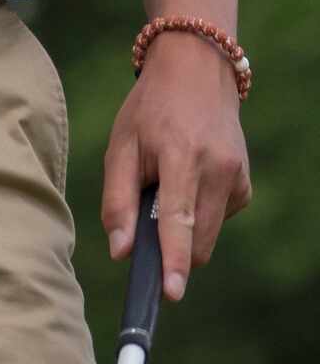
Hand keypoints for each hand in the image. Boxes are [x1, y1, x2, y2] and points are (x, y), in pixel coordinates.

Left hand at [102, 29, 250, 301]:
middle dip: (173, 248)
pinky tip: (189, 177)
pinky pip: (218, 218)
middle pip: (198, 240)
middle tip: (147, 216)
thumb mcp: (121, 144)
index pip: (178, 219)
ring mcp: (237, 176)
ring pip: (208, 234)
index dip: (174, 260)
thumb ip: (117, 200)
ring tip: (168, 183)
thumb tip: (120, 251)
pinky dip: (199, 211)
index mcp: (181, 155)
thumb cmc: (150, 108)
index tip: (172, 293)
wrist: (196, 70)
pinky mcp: (245, 184)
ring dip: (185, 228)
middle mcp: (217, 167)